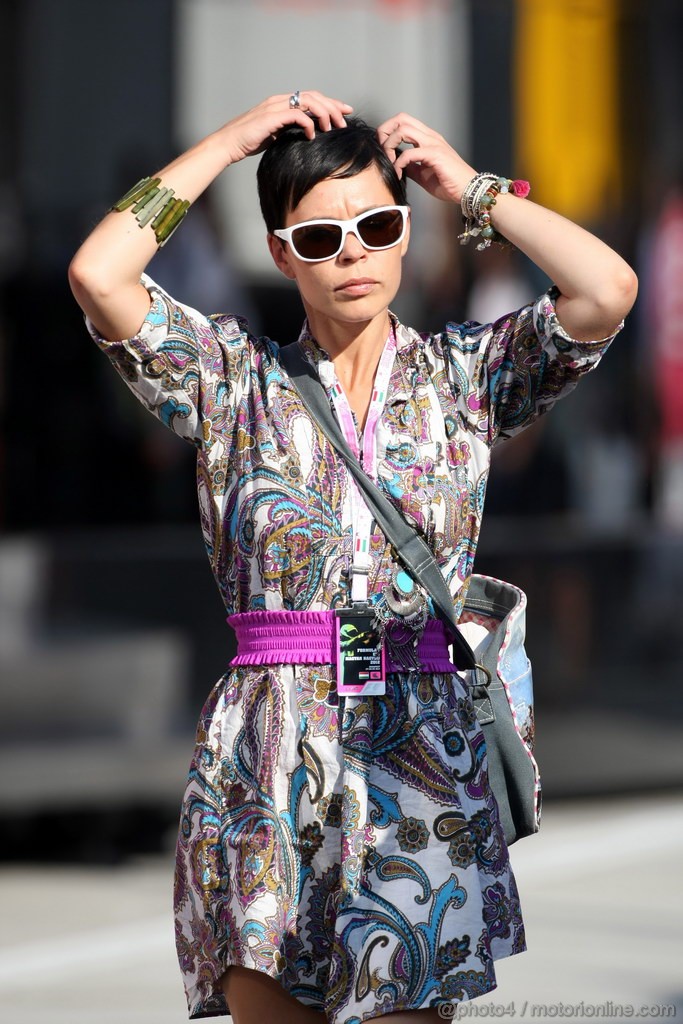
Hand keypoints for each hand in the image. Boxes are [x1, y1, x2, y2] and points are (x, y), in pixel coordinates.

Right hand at [217, 91, 353, 165]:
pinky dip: (309, 124)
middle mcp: (280, 100)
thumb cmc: (249, 142)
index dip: (331, 103)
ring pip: (308, 101)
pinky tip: (313, 136)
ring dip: (325, 114)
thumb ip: (290, 130)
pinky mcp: (271, 117)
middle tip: (345, 122)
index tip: (345, 112)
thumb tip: (307, 136)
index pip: (311, 97)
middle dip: (333, 107)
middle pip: (314, 96)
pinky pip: (297, 115)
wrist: (228, 144)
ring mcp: (275, 106)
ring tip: (332, 129)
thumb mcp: (275, 135)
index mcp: (282, 103)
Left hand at [376, 113, 475, 203]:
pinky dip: (399, 163)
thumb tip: (396, 165)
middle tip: (382, 151)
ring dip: (390, 145)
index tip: (383, 150)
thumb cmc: (449, 183)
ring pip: (403, 130)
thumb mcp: (423, 174)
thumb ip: (410, 167)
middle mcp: (430, 136)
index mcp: (427, 138)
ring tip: (389, 162)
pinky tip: (398, 174)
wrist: (467, 190)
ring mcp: (433, 143)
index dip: (388, 132)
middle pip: (401, 119)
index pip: (403, 122)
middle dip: (385, 132)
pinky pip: (410, 152)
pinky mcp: (435, 155)